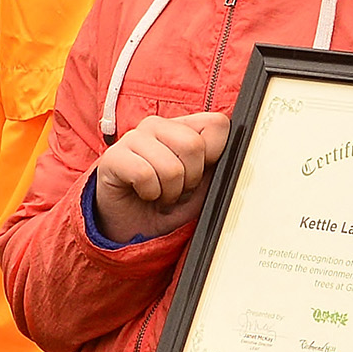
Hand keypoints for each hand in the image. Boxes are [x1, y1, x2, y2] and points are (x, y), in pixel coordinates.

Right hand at [93, 110, 228, 242]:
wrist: (130, 227)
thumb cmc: (167, 203)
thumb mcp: (201, 188)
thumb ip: (218, 167)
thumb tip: (238, 153)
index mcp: (182, 127)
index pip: (216, 124)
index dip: (215, 155)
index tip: (201, 174)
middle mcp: (157, 125)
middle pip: (194, 145)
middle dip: (190, 180)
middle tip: (177, 190)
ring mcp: (133, 137)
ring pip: (171, 166)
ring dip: (169, 192)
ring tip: (160, 195)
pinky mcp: (113, 157)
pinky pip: (144, 175)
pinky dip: (150, 194)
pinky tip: (143, 194)